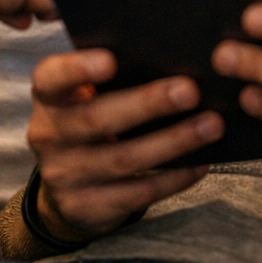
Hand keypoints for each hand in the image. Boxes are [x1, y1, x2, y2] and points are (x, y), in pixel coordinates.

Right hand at [27, 49, 224, 242]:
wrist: (68, 186)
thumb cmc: (93, 116)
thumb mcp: (88, 94)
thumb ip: (117, 73)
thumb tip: (176, 54)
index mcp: (49, 96)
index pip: (52, 77)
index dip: (78, 68)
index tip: (111, 61)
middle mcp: (49, 135)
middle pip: (98, 118)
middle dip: (148, 104)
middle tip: (191, 90)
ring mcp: (64, 176)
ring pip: (124, 159)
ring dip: (173, 141)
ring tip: (212, 125)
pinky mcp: (86, 208)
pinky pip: (136, 193)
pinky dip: (173, 177)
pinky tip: (201, 162)